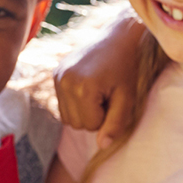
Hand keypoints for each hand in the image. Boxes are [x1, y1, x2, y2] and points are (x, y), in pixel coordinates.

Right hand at [53, 8, 145, 147]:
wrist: (118, 37)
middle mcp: (64, 81)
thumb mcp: (127, 97)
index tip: (114, 97)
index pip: (90, 126)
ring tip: (99, 91)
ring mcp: (57, 76)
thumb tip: (101, 145)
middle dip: (94, 115)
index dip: (106, 117)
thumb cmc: (127, 68)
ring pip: (67, 117)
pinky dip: (76, 102)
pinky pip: (63, 104)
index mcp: (82, 88)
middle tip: (108, 94)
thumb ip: (116, 123)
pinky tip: (89, 87)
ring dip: (84, 110)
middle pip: (76, 124)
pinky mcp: (55, 73)